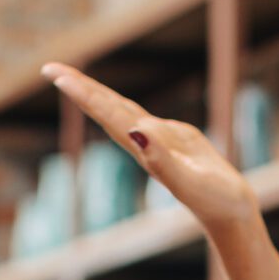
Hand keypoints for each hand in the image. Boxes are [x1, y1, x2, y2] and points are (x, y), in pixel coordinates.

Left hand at [43, 63, 258, 232]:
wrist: (230, 212)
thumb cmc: (214, 199)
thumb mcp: (189, 180)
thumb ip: (161, 159)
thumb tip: (135, 131)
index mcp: (143, 148)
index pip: (107, 113)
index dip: (83, 94)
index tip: (57, 76)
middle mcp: (143, 143)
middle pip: (105, 108)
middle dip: (79, 88)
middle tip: (49, 67)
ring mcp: (156, 141)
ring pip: (120, 111)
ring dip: (96, 95)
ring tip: (72, 79)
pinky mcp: (172, 139)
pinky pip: (139, 117)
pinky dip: (122, 106)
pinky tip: (113, 103)